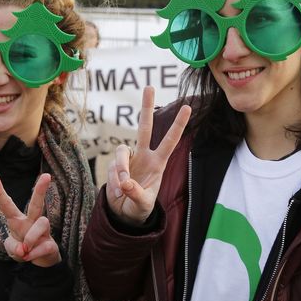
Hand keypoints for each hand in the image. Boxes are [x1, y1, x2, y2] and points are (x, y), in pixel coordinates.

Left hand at [0, 173, 60, 267]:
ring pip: (41, 223)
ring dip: (30, 238)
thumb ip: (13, 248)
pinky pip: (43, 245)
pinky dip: (33, 254)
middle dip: (40, 189)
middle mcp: (31, 222)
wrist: (40, 262)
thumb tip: (23, 249)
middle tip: (47, 175)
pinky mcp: (51, 243)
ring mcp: (43, 231)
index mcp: (17, 221)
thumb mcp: (12, 250)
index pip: (7, 204)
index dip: (0, 191)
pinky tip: (29, 257)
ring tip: (25, 250)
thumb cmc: (23, 250)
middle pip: (36, 203)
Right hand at [105, 86, 190, 224]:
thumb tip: (126, 182)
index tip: (188, 107)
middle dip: (146, 107)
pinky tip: (118, 192)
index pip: (170, 141)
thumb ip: (136, 194)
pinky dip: (114, 181)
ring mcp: (128, 159)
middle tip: (149, 86)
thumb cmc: (139, 208)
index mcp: (157, 163)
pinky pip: (112, 167)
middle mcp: (143, 156)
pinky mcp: (114, 165)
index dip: (178, 125)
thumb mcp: (142, 205)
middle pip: (144, 127)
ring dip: (121, 170)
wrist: (123, 214)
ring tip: (123, 187)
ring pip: (121, 151)